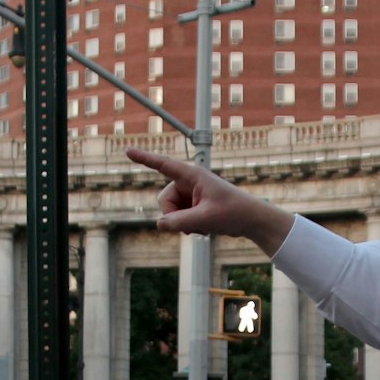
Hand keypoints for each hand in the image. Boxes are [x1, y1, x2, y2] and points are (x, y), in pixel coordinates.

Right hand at [125, 148, 294, 254]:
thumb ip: (181, 222)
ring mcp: (191, 194)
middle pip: (165, 200)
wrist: (251, 220)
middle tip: (192, 226)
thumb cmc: (233, 212)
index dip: (144, 159)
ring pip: (171, 211)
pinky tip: (204, 228)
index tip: (127, 151)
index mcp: (193, 176)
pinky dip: (187, 225)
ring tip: (202, 227)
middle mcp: (189, 183)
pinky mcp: (193, 205)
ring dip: (182, 223)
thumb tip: (159, 224)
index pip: (164, 165)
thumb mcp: (205, 220)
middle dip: (173, 216)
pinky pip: (179, 217)